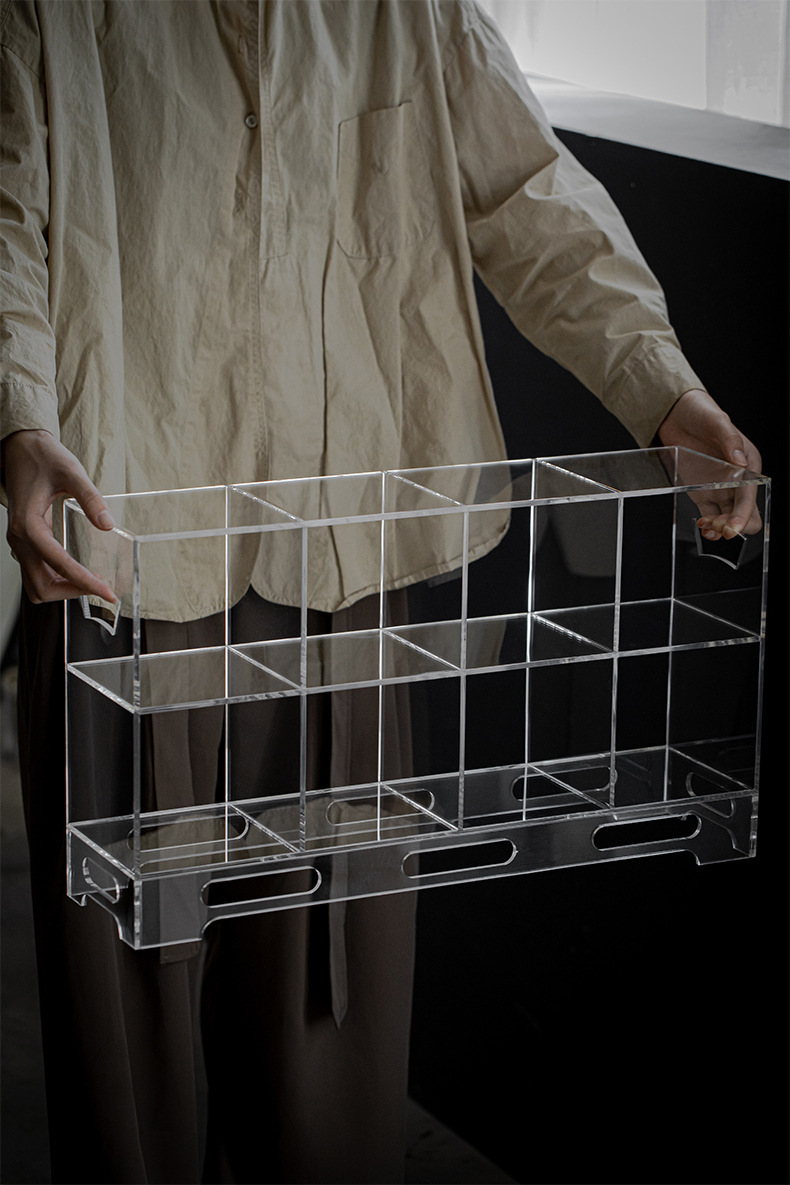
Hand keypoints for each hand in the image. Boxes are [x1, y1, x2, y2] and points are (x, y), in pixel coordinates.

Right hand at [3, 429, 116, 603]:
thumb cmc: (43, 457)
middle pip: (42, 586)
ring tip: (92, 584)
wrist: (20, 448)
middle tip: (103, 589)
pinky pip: (36, 573)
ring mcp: (19, 542)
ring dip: (62, 590)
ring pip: (35, 584)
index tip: (107, 592)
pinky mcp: (24, 541)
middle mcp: (19, 539)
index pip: (59, 565)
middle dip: (72, 592)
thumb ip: (90, 498)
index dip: (85, 583)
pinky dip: (56, 580)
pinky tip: (77, 573)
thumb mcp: (71, 472)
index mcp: (28, 525)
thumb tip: (107, 525)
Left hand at [657, 389, 762, 540]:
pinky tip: (703, 526)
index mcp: (748, 464)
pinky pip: (711, 515)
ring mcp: (721, 488)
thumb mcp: (717, 421)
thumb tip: (740, 460)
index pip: (749, 496)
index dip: (742, 515)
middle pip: (744, 513)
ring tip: (707, 528)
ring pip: (728, 517)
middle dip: (734, 525)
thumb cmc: (702, 414)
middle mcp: (738, 480)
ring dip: (721, 528)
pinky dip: (709, 524)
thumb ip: (729, 439)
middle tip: (718, 529)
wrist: (678, 414)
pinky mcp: (704, 493)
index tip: (732, 528)